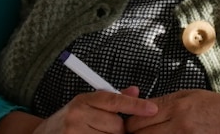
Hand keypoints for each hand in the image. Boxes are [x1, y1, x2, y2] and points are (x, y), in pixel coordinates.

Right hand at [33, 86, 157, 133]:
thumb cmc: (67, 121)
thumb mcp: (86, 105)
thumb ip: (112, 99)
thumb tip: (135, 90)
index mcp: (82, 100)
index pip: (114, 100)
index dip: (136, 105)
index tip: (152, 109)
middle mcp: (77, 115)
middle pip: (117, 125)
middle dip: (117, 130)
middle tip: (103, 129)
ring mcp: (74, 133)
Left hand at [124, 89, 219, 133]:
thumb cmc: (215, 106)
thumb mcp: (188, 95)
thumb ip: (163, 102)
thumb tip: (141, 108)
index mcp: (177, 107)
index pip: (138, 119)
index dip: (129, 122)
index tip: (130, 122)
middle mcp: (179, 125)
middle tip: (136, 131)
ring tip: (150, 133)